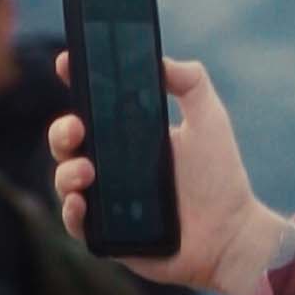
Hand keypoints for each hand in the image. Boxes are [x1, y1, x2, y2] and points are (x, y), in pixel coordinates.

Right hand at [48, 53, 285, 294]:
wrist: (232, 234)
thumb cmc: (221, 178)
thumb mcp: (209, 120)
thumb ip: (191, 83)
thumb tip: (160, 59)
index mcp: (129, 135)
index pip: (92, 106)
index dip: (76, 82)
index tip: (68, 63)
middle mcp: (112, 165)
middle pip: (68, 142)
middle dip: (62, 130)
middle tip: (77, 127)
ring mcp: (106, 200)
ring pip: (66, 180)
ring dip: (66, 171)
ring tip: (88, 170)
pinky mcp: (108, 235)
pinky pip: (77, 224)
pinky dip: (73, 212)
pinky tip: (82, 201)